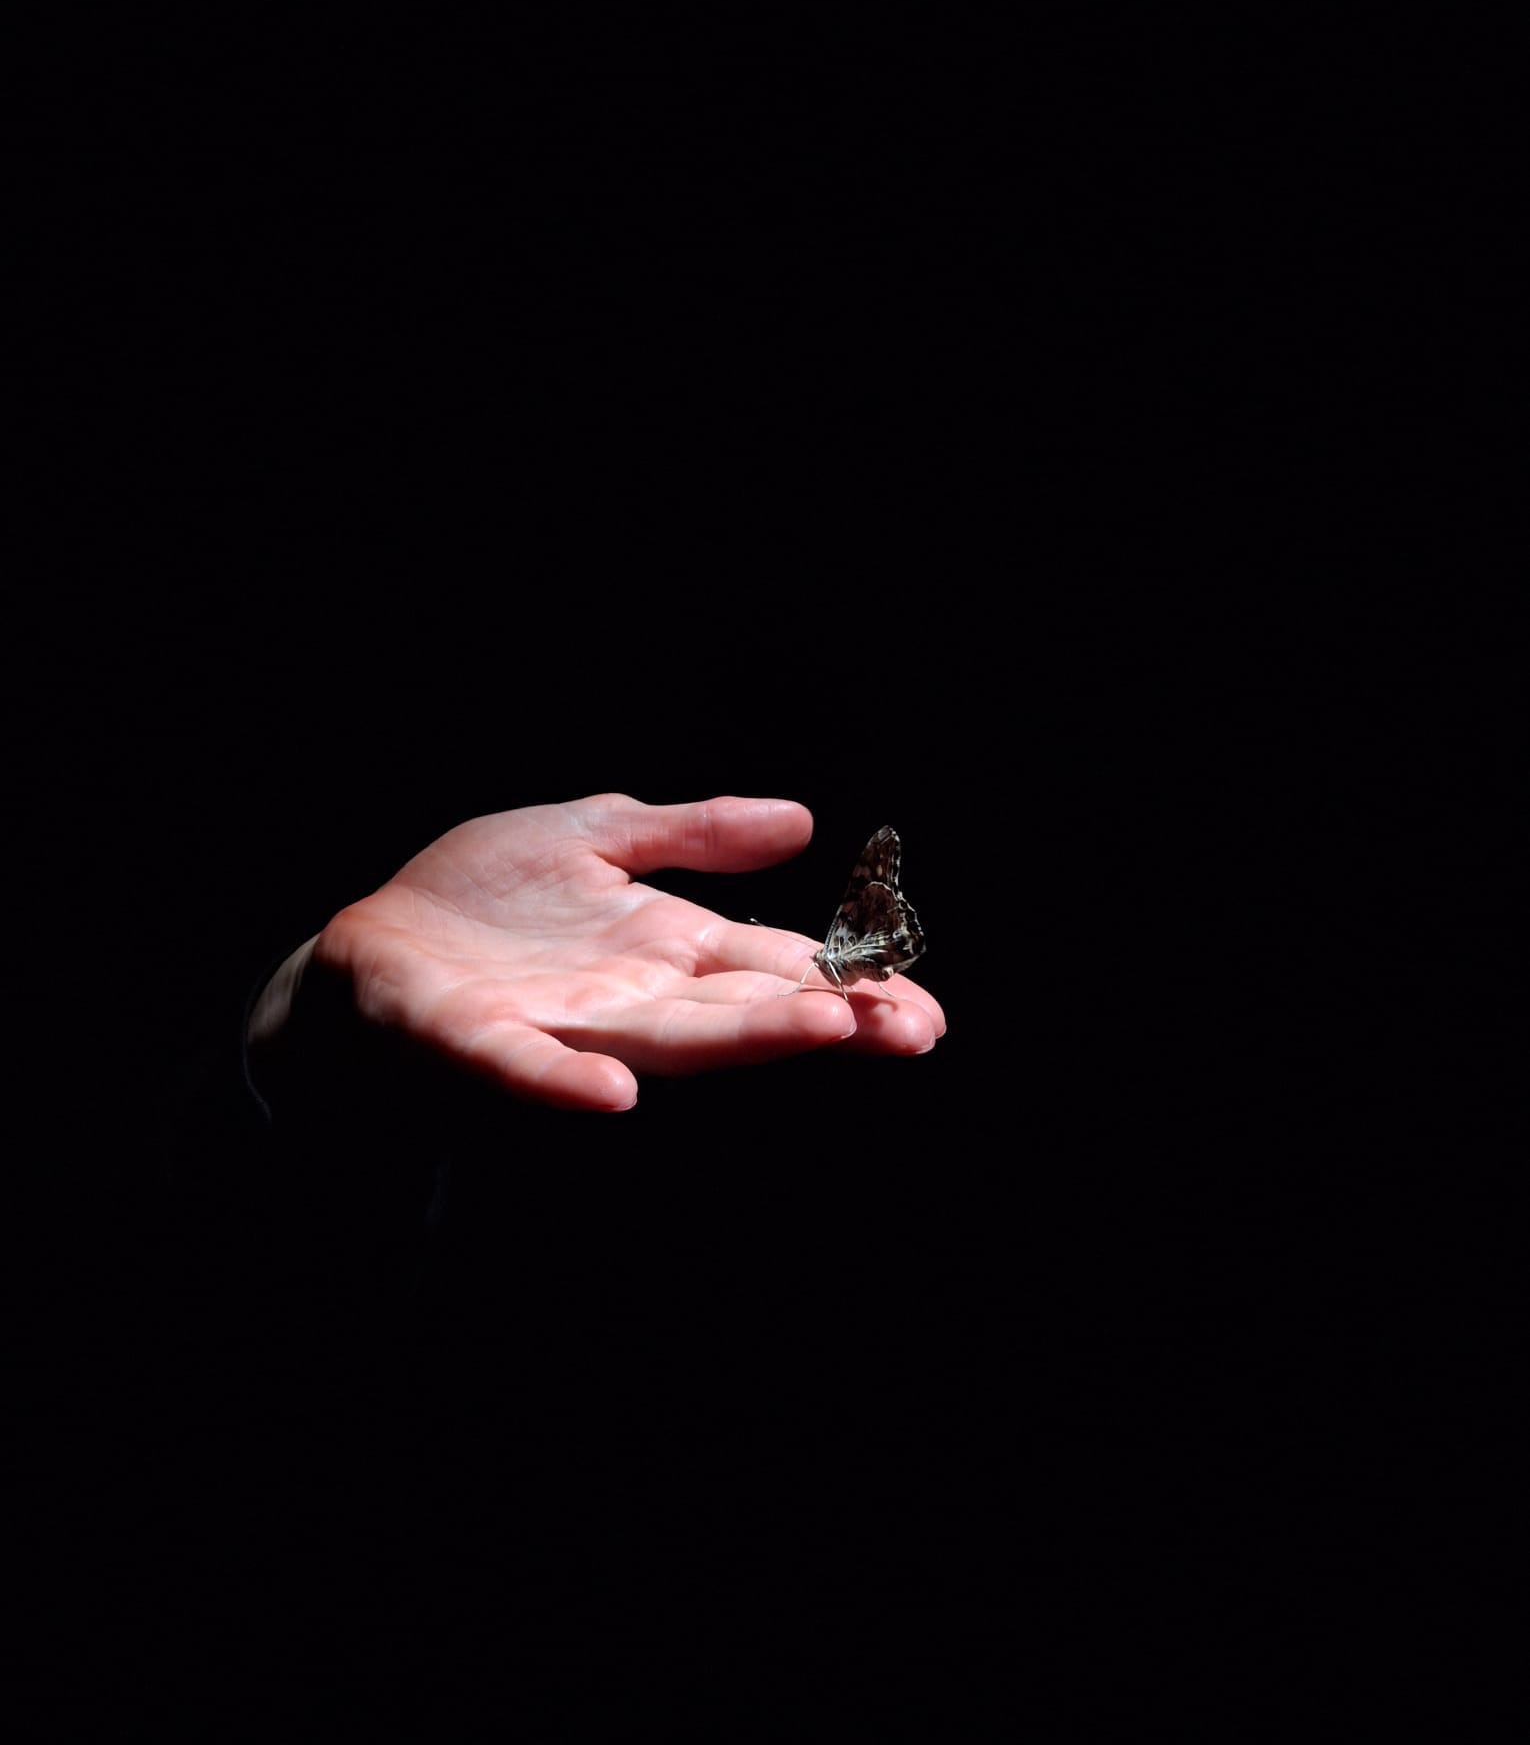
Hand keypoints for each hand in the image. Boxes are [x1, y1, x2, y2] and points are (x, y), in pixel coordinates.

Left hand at [249, 794, 945, 1112]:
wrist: (368, 943)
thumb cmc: (484, 897)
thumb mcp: (596, 834)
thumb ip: (692, 833)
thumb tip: (804, 820)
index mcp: (665, 946)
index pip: (776, 966)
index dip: (850, 982)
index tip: (923, 1004)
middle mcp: (629, 996)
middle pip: (743, 1009)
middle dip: (828, 1018)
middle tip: (912, 1027)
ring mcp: (559, 1024)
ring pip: (664, 1038)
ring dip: (742, 1041)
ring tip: (822, 1031)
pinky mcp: (476, 1037)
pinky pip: (525, 1066)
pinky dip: (567, 1082)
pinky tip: (615, 1093)